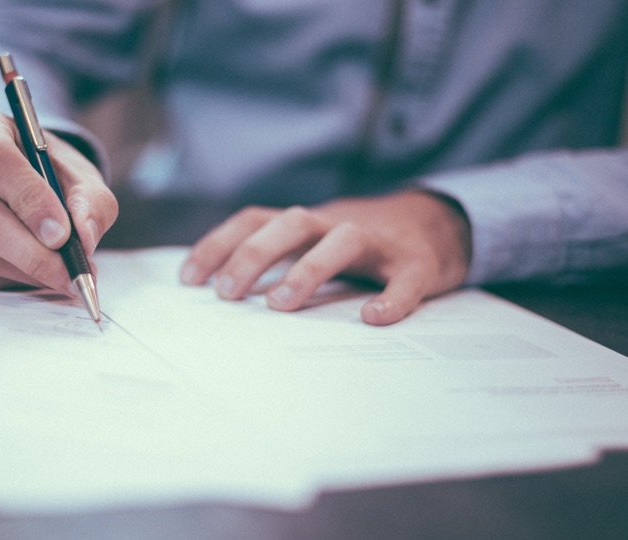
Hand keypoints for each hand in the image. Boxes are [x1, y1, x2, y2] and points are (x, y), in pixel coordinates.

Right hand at [0, 106, 117, 290]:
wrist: (19, 182)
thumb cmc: (49, 173)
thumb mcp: (80, 176)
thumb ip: (91, 202)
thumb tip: (84, 236)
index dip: (30, 201)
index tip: (62, 235)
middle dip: (33, 253)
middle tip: (71, 274)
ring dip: (25, 271)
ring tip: (62, 276)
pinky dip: (6, 278)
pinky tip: (31, 272)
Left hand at [179, 190, 470, 324]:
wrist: (438, 223)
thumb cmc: (361, 244)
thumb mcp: (314, 242)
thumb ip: (278, 259)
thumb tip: (221, 294)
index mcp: (307, 223)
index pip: (255, 220)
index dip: (219, 244)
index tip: (188, 279)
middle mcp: (337, 224)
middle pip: (291, 223)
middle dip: (254, 255)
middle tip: (227, 294)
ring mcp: (379, 242)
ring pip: (342, 241)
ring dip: (308, 269)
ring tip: (281, 305)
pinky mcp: (418, 264)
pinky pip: (405, 279)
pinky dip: (391, 298)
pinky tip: (373, 318)